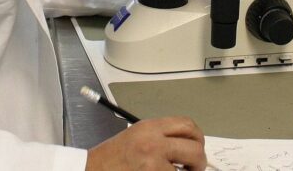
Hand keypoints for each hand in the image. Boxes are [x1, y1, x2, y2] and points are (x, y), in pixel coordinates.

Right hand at [86, 117, 205, 169]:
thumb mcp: (136, 135)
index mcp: (150, 127)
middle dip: (200, 161)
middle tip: (195, 168)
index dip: (198, 138)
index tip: (197, 146)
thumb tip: (187, 145)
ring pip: (187, 170)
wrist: (92, 169)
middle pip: (194, 148)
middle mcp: (153, 143)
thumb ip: (161, 136)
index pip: (187, 125)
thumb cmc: (112, 157)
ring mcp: (153, 164)